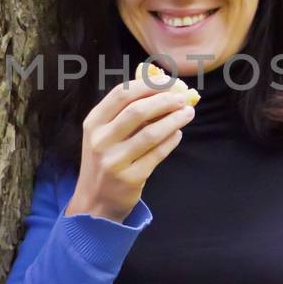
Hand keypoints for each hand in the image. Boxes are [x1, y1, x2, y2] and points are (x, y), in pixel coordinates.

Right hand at [63, 75, 194, 222]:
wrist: (95, 201)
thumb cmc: (105, 159)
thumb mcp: (105, 134)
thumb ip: (126, 111)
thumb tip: (159, 85)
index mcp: (94, 123)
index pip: (121, 94)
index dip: (147, 85)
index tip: (168, 82)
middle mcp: (100, 140)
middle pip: (137, 111)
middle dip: (164, 100)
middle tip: (182, 97)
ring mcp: (114, 161)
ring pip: (151, 134)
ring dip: (174, 120)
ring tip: (188, 112)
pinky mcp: (130, 178)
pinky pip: (157, 154)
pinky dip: (171, 140)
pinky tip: (178, 133)